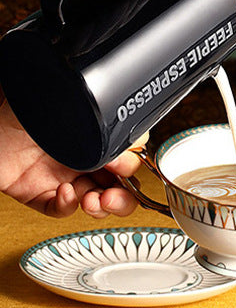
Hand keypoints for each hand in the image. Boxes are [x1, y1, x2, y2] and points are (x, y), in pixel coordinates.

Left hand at [0, 101, 141, 217]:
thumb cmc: (27, 98)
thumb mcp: (75, 101)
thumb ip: (106, 116)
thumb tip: (136, 138)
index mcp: (98, 133)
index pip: (129, 154)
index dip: (133, 164)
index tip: (127, 163)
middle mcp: (84, 155)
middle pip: (120, 183)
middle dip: (125, 193)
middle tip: (116, 192)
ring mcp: (63, 174)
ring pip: (97, 201)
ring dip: (103, 206)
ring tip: (96, 200)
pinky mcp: (38, 192)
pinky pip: (60, 209)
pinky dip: (67, 206)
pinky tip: (64, 193)